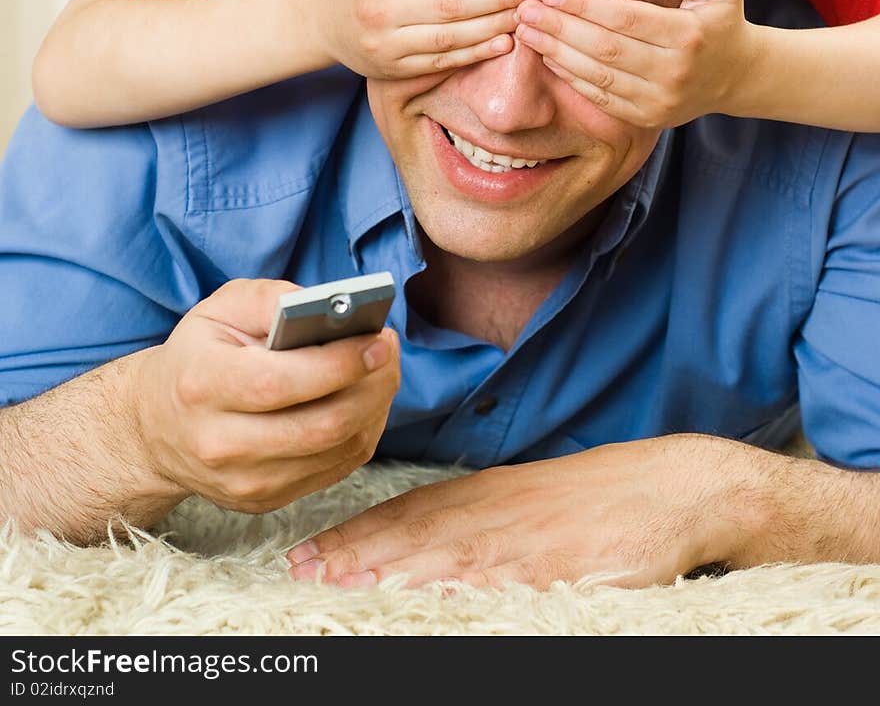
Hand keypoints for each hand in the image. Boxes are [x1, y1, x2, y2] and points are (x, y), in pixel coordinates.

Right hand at [131, 279, 399, 512]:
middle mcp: (219, 443)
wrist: (157, 426)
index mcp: (203, 386)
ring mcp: (243, 482)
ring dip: (374, 408)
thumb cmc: (198, 355)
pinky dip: (362, 432)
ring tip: (383, 371)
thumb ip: (271, 299)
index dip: (338, 363)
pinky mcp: (265, 501)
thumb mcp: (220, 309)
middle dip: (371, 385)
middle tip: (389, 350)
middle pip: (319, 425)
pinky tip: (366, 401)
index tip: (376, 340)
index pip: (281, 382)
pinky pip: (334, 469)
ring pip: (336, 450)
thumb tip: (329, 305)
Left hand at [286, 434, 761, 589]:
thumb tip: (422, 540)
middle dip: (351, 555)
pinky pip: (498, 582)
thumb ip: (478, 515)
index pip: (406, 513)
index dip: (353, 535)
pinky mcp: (558, 568)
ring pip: (441, 557)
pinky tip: (422, 599)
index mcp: (487, 494)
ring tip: (335, 585)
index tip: (306, 554)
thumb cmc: (600, 497)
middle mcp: (496, 513)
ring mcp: (525, 541)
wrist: (672, 488)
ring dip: (384, 571)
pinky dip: (456, 589)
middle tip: (299, 572)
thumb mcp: (527, 497)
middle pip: (411, 534)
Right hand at [316, 0, 542, 77]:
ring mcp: (388, 44)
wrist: (319, 19)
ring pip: (452, 37)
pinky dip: (476, 54)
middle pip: (453, 5)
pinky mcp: (394, 70)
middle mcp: (382, 9)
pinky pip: (442, 63)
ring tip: (526, 14)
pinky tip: (504, 41)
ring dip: (495, 26)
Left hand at [514, 0, 759, 127]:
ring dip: (556, 52)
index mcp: (688, 35)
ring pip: (597, 76)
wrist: (736, 75)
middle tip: (524, 10)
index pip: (626, 18)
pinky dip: (570, 77)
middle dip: (559, 28)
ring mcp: (659, 100)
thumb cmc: (720, 20)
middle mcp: (673, 71)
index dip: (584, 6)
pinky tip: (547, 55)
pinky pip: (600, 97)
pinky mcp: (646, 117)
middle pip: (604, 49)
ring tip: (525, 31)